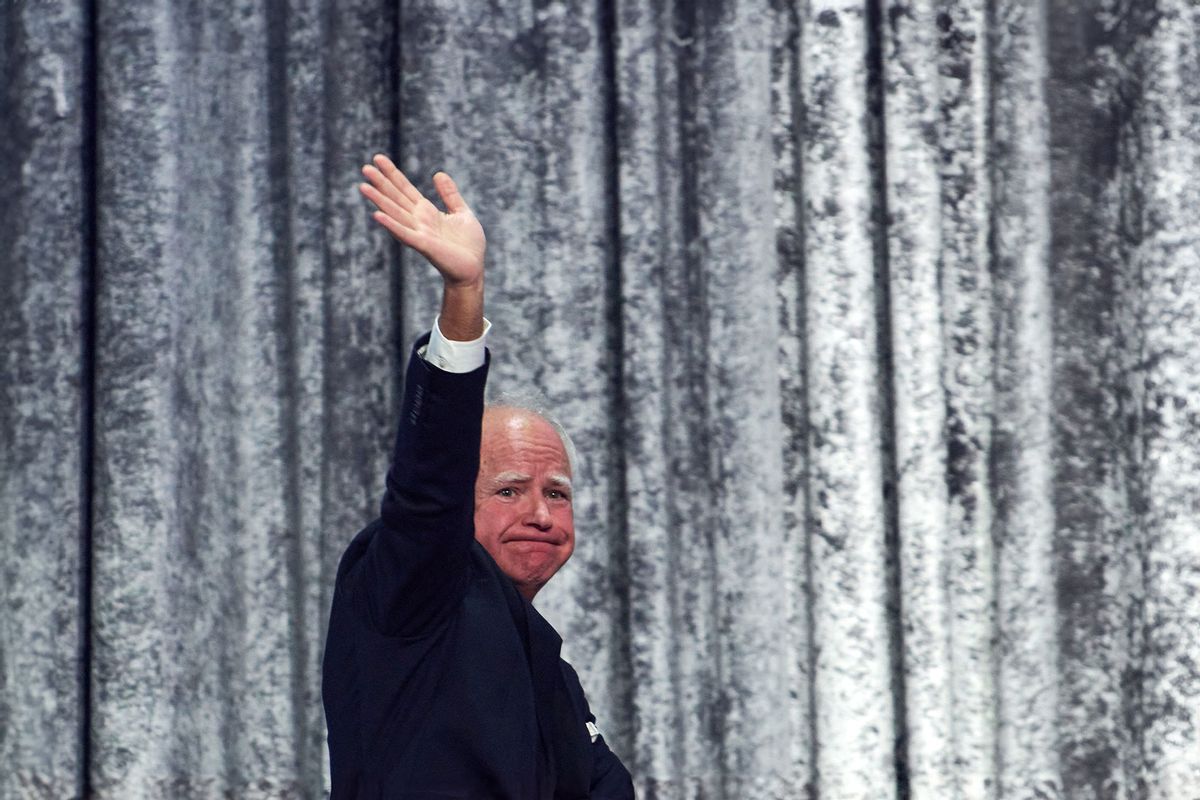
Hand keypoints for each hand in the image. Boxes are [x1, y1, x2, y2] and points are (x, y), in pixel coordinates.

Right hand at [359, 154, 485, 288]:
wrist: (473, 269)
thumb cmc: (468, 245)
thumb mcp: (461, 212)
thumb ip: (449, 195)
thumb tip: (438, 173)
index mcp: (427, 212)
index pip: (405, 189)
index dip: (392, 174)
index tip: (378, 158)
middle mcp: (418, 221)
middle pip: (396, 198)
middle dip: (381, 183)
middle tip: (365, 167)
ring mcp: (419, 233)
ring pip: (395, 213)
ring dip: (379, 201)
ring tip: (363, 186)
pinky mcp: (424, 245)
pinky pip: (405, 234)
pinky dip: (391, 225)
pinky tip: (377, 216)